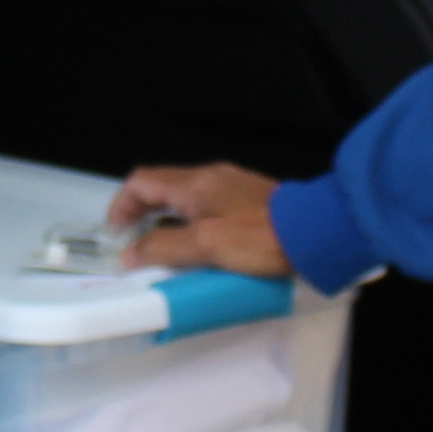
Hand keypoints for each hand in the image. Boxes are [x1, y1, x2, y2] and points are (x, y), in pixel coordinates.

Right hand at [111, 163, 289, 279]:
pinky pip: (209, 207)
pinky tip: (202, 248)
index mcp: (195, 184)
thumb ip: (164, 248)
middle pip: (162, 188)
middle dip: (143, 213)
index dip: (122, 205)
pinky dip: (193, 224)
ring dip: (168, 221)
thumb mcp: (206, 246)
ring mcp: (232, 187)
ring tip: (167, 251)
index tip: (117, 232)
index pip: (142, 182)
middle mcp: (211, 178)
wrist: (315, 233)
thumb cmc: (264, 237)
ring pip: (185, 198)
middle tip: (136, 242)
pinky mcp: (249, 201)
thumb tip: (132, 253)